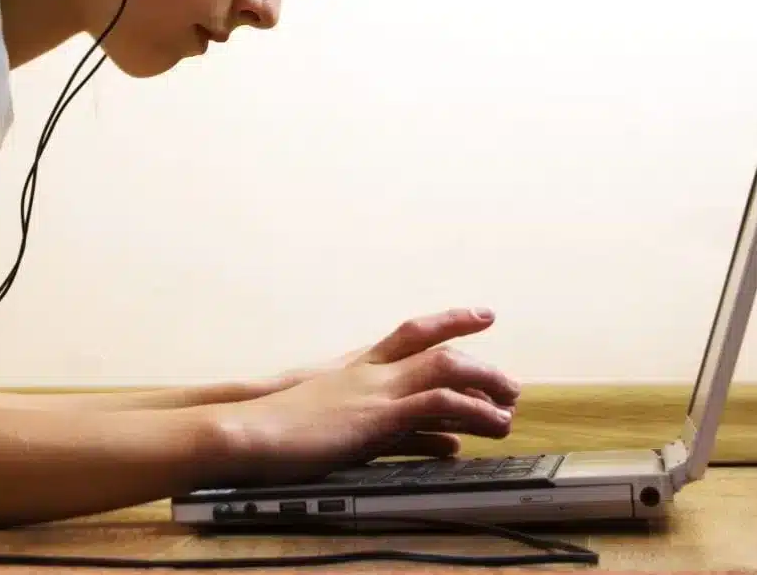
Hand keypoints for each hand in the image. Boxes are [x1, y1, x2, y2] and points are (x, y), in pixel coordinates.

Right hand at [212, 307, 520, 486]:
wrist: (245, 430)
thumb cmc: (281, 429)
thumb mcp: (336, 420)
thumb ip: (388, 427)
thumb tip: (438, 440)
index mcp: (359, 366)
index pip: (413, 331)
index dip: (450, 320)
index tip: (482, 315)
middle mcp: (371, 371)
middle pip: (435, 347)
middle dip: (479, 360)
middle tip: (511, 382)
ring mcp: (374, 390)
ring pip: (443, 370)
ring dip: (481, 385)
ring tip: (509, 408)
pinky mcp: (375, 417)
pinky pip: (431, 404)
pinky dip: (465, 410)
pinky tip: (487, 426)